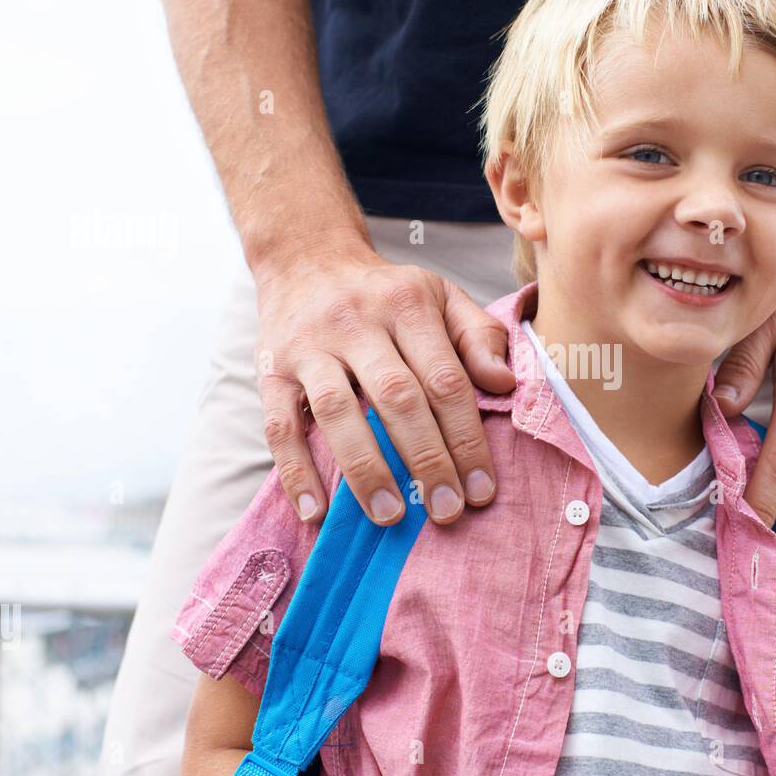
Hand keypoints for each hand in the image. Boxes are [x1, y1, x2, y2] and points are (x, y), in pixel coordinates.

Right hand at [253, 231, 516, 526]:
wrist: (305, 259)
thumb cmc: (386, 293)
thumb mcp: (440, 295)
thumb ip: (478, 336)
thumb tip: (505, 384)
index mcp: (407, 305)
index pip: (444, 379)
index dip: (467, 438)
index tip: (482, 490)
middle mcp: (356, 322)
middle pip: (396, 397)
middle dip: (426, 460)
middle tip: (446, 511)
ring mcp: (308, 347)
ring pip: (338, 412)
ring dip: (366, 469)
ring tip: (390, 516)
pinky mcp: (270, 370)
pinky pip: (279, 425)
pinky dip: (296, 472)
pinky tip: (315, 512)